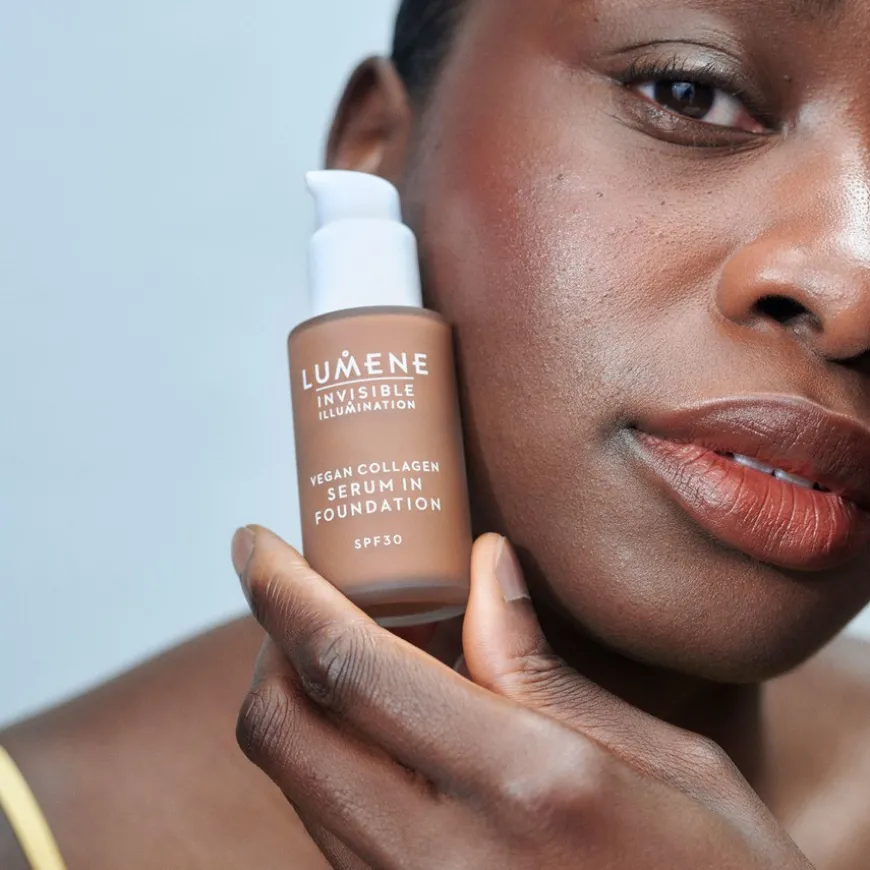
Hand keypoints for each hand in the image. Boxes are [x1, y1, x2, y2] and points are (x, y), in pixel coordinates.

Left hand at [231, 526, 812, 869]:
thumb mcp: (673, 766)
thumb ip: (549, 673)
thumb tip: (484, 569)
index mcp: (526, 789)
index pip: (351, 668)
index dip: (283, 593)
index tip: (254, 542)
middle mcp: (442, 861)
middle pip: (282, 732)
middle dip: (272, 645)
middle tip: (310, 593)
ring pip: (296, 785)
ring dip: (301, 703)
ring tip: (356, 649)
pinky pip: (332, 834)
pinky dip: (332, 762)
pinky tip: (385, 730)